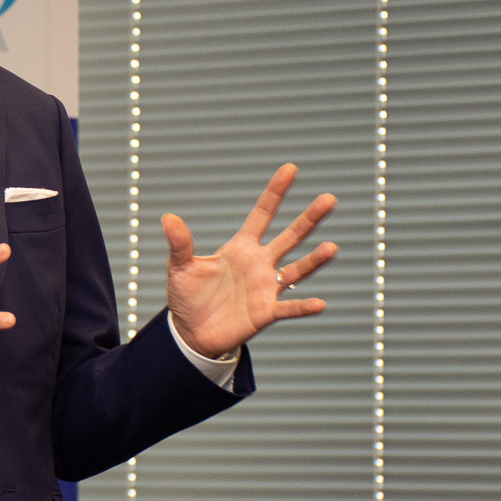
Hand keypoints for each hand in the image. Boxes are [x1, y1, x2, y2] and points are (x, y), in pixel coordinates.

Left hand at [163, 163, 337, 358]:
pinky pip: (289, 308)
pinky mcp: (266, 312)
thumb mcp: (180, 267)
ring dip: (314, 260)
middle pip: (290, 237)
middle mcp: (260, 263)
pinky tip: (320, 304)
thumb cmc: (188, 296)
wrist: (191, 331)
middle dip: (309, 219)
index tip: (290, 169)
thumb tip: (168, 218)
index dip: (275, 192)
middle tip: (329, 199)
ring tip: (332, 248)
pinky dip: (303, 306)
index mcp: (241, 247)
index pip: (262, 214)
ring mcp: (266, 287)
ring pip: (297, 270)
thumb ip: (180, 244)